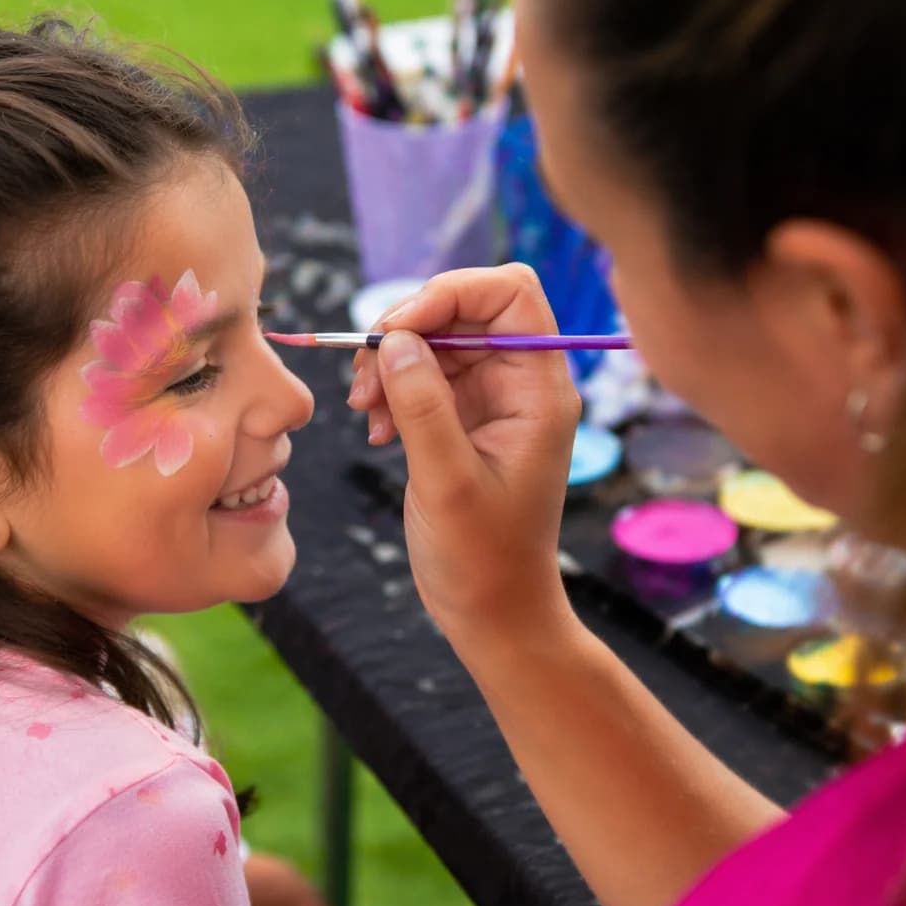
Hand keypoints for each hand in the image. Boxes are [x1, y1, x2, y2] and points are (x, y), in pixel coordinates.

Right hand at [347, 265, 582, 639]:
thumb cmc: (483, 558)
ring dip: (392, 363)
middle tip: (366, 377)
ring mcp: (492, 400)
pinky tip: (377, 434)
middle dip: (408, 329)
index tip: (398, 330)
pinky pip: (423, 376)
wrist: (492, 612)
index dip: (451, 293)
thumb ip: (423, 405)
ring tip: (365, 411)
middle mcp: (521, 384)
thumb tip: (397, 340)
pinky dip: (392, 392)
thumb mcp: (448, 482)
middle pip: (465, 308)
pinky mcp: (463, 419)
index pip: (511, 293)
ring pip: (436, 340)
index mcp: (540, 391)